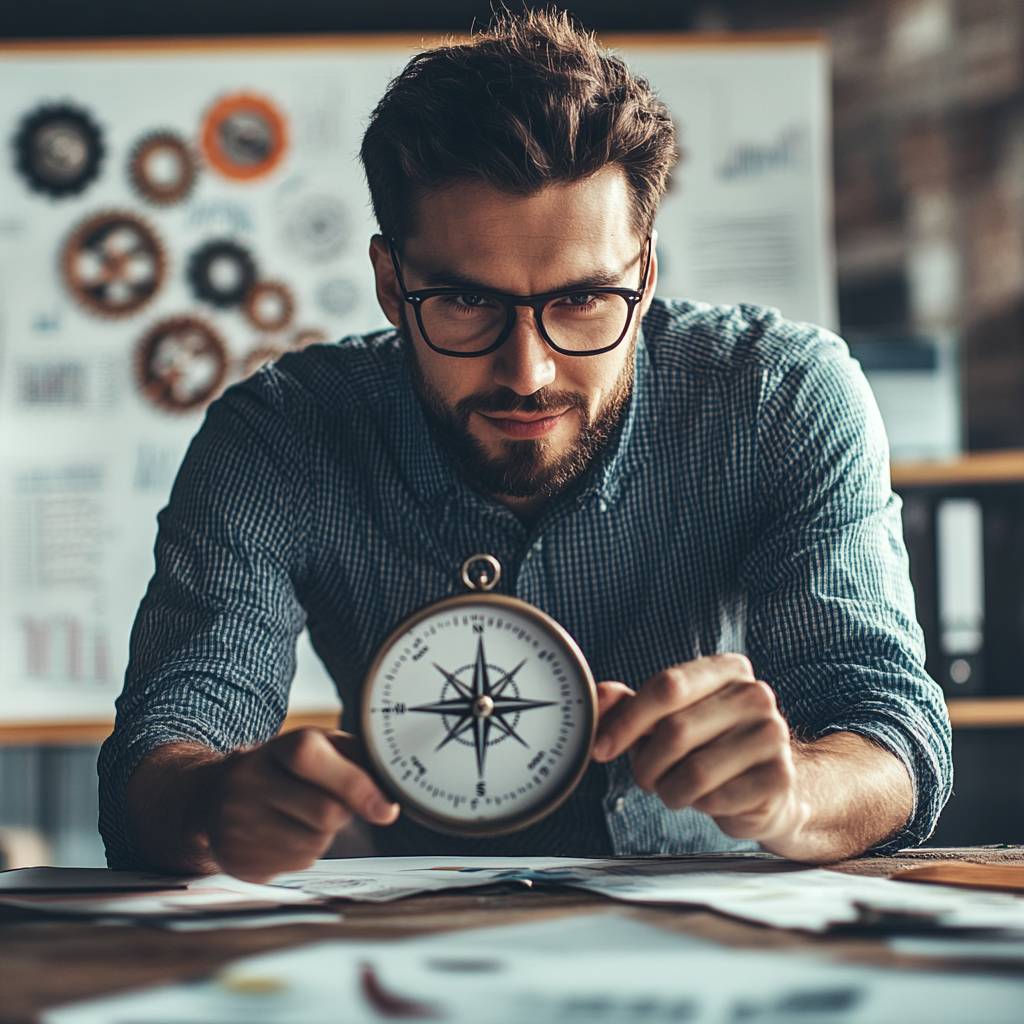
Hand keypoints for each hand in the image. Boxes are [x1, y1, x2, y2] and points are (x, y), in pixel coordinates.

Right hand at [202, 728, 398, 881]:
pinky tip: (281, 835)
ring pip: (313, 845)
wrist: (214, 795)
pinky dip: (299, 854)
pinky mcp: (236, 860)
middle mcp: (248, 783)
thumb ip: (355, 759)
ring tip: (297, 817)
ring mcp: (237, 824)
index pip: (312, 759)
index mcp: (276, 748)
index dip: (354, 785)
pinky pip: (293, 866)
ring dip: (320, 836)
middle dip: (341, 814)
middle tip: (326, 801)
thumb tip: (389, 794)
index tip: (387, 810)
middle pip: (325, 813)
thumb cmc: (283, 769)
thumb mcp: (317, 747)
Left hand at [592, 655, 810, 853]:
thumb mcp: (666, 719)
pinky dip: (699, 806)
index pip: (667, 686)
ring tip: (676, 789)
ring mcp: (773, 734)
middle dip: (646, 764)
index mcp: (727, 669)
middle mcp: (755, 694)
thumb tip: (598, 695)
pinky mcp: (780, 776)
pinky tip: (708, 798)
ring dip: (670, 790)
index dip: (627, 721)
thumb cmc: (708, 746)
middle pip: (676, 731)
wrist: (764, 788)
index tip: (602, 748)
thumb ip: (629, 705)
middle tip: (645, 777)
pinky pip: (717, 799)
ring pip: (694, 771)